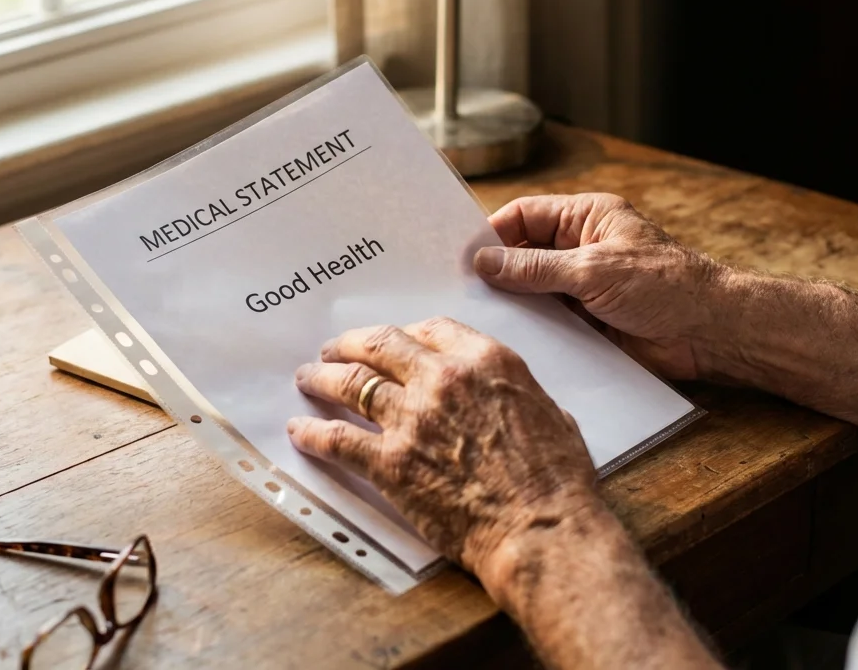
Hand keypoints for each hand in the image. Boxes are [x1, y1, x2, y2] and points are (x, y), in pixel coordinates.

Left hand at [288, 317, 597, 572]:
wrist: (541, 529)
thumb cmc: (557, 481)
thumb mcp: (550, 413)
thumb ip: (516, 395)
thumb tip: (506, 400)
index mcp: (485, 361)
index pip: (430, 329)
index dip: (403, 333)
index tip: (391, 341)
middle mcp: (442, 379)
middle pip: (379, 345)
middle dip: (349, 344)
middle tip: (332, 350)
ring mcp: (411, 419)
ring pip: (350, 384)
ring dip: (322, 379)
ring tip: (308, 379)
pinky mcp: (390, 462)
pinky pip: (338, 439)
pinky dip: (314, 433)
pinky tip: (301, 431)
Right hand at [473, 194, 723, 379]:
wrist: (709, 333)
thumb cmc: (666, 286)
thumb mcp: (593, 270)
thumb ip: (536, 268)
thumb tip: (486, 263)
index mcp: (586, 218)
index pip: (525, 215)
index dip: (493, 232)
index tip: (463, 255)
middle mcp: (581, 248)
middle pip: (524, 253)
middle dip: (497, 270)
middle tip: (461, 289)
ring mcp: (582, 285)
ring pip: (533, 289)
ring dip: (513, 302)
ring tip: (478, 315)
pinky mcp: (586, 321)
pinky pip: (548, 320)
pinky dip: (531, 328)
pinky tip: (509, 337)